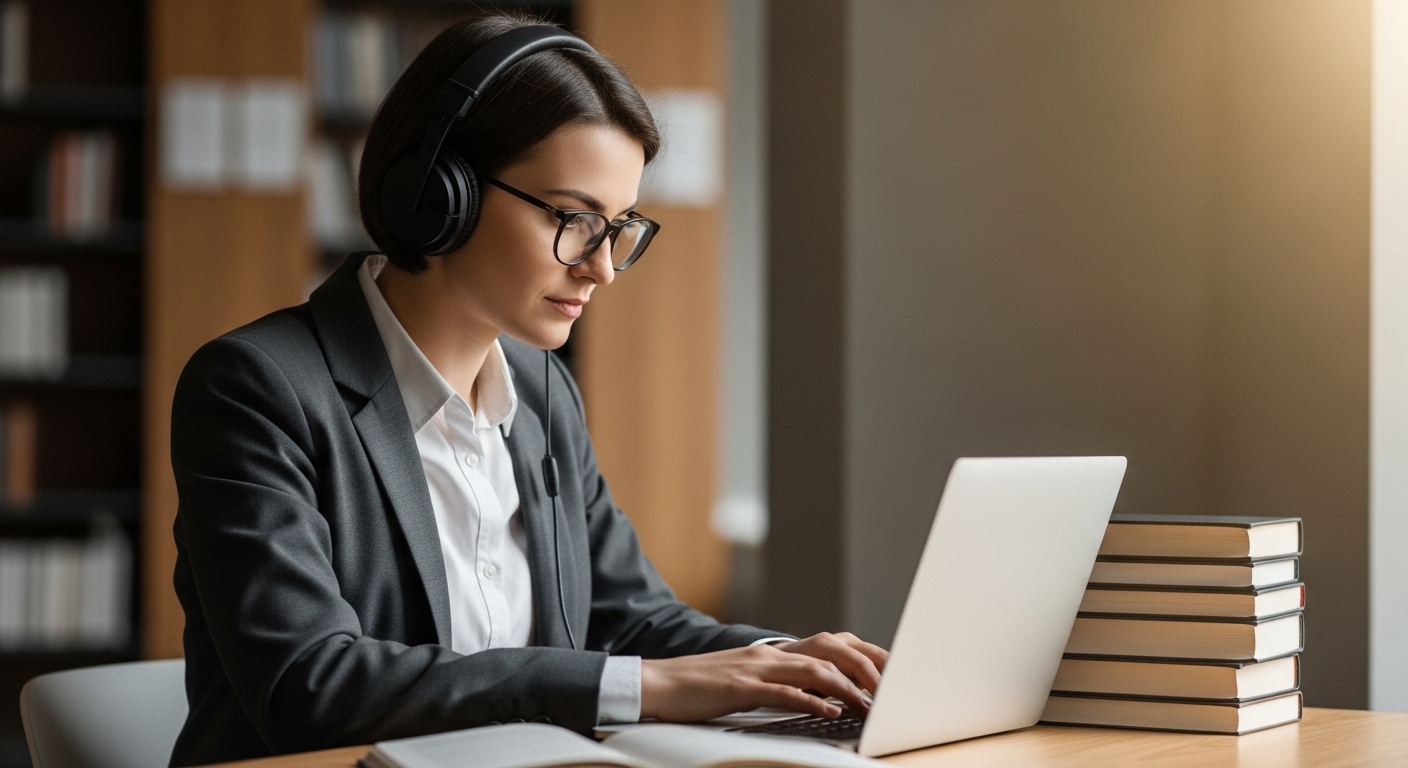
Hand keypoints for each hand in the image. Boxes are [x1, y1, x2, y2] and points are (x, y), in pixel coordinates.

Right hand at [638, 632, 887, 722]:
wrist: (659, 683)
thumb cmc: (702, 687)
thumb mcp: (748, 680)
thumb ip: (780, 682)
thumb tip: (817, 695)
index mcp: (774, 652)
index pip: (831, 643)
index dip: (864, 654)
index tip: (891, 671)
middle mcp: (770, 654)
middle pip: (831, 649)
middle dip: (866, 666)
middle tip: (891, 688)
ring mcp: (756, 668)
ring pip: (814, 669)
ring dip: (847, 688)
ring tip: (869, 705)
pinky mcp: (741, 687)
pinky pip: (783, 692)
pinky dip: (811, 701)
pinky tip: (831, 713)